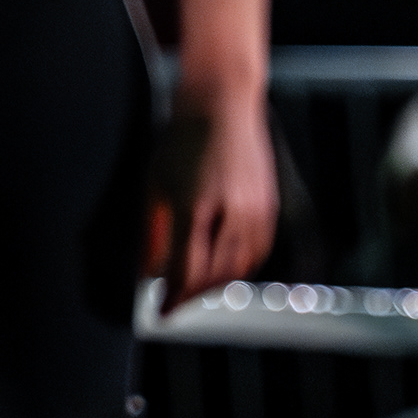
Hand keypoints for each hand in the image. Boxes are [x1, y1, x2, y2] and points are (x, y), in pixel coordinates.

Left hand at [151, 86, 278, 307]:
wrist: (221, 104)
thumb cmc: (181, 140)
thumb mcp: (156, 183)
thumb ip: (152, 232)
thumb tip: (148, 273)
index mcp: (195, 204)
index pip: (185, 268)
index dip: (172, 296)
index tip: (160, 313)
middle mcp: (230, 210)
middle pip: (214, 275)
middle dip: (192, 294)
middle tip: (175, 302)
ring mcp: (255, 210)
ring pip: (239, 268)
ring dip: (216, 285)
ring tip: (195, 289)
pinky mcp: (270, 207)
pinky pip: (257, 253)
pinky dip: (238, 268)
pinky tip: (222, 270)